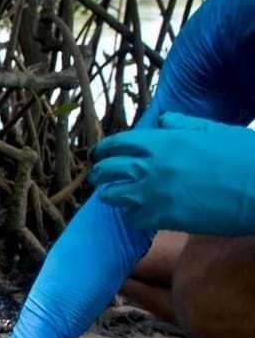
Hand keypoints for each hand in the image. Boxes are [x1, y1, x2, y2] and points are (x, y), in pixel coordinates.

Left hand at [89, 112, 254, 235]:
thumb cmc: (244, 156)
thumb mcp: (213, 131)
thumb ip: (183, 125)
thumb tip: (163, 118)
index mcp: (162, 141)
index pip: (118, 143)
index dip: (104, 149)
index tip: (98, 154)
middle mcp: (151, 166)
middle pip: (107, 169)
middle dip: (98, 173)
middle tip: (96, 177)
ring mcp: (153, 193)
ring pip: (113, 195)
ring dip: (111, 195)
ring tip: (112, 196)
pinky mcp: (161, 217)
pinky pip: (133, 218)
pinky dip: (133, 216)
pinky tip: (139, 214)